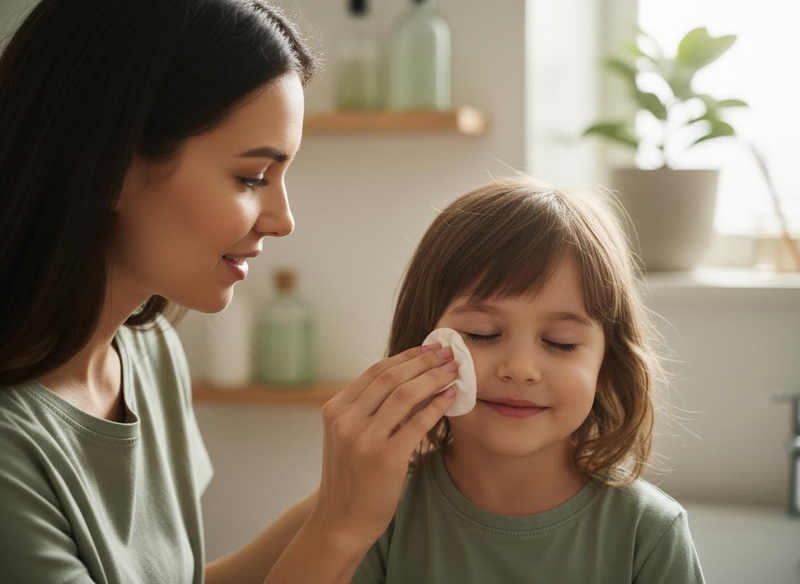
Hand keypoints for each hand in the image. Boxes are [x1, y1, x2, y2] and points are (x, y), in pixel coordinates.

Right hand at [309, 344, 457, 552]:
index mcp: (335, 410)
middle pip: (391, 377)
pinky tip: (451, 396)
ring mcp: (364, 439)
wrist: (340, 522)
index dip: (406, 356)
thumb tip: (410, 378)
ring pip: (406, 394)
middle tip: (449, 353)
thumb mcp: (348, 436)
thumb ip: (367, 409)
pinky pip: (418, 422)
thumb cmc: (350, 478)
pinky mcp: (385, 459)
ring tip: (454, 370)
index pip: (375, 371)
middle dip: (424, 361)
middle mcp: (346, 420)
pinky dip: (437, 405)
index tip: (430, 348)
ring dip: (434, 377)